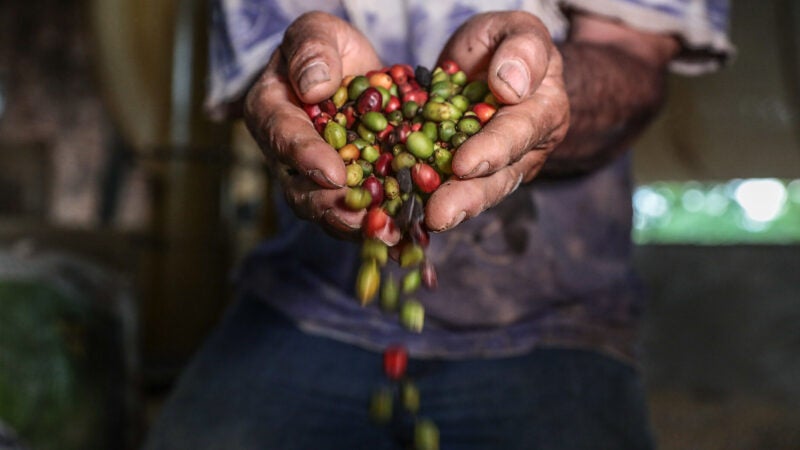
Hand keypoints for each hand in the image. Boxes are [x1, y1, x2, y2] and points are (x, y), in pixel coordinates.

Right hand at [243, 12, 381, 238]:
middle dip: (332, 207)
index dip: (307, 159)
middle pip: (302, 189)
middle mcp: (288, 155)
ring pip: (330, 209)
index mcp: (271, 113)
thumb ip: (311, 51)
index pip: (284, 139)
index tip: (333, 174)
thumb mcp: (317, 33)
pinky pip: (360, 211)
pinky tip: (408, 234)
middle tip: (361, 218)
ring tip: (389, 234)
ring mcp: (316, 178)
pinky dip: (383, 224)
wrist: (348, 70)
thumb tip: (314, 87)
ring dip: (359, 225)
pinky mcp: (348, 189)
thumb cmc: (326, 48)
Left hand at [425, 11, 569, 231]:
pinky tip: (398, 211)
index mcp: (542, 114)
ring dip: (445, 209)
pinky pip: (443, 187)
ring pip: (471, 192)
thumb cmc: (507, 43)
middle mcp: (522, 150)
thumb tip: (509, 85)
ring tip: (419, 222)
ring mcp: (493, 167)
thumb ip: (522, 49)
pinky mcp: (461, 174)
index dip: (491, 151)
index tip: (463, 165)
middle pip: (496, 178)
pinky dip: (421, 200)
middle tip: (439, 215)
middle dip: (466, 198)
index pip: (517, 135)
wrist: (492, 61)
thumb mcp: (519, 30)